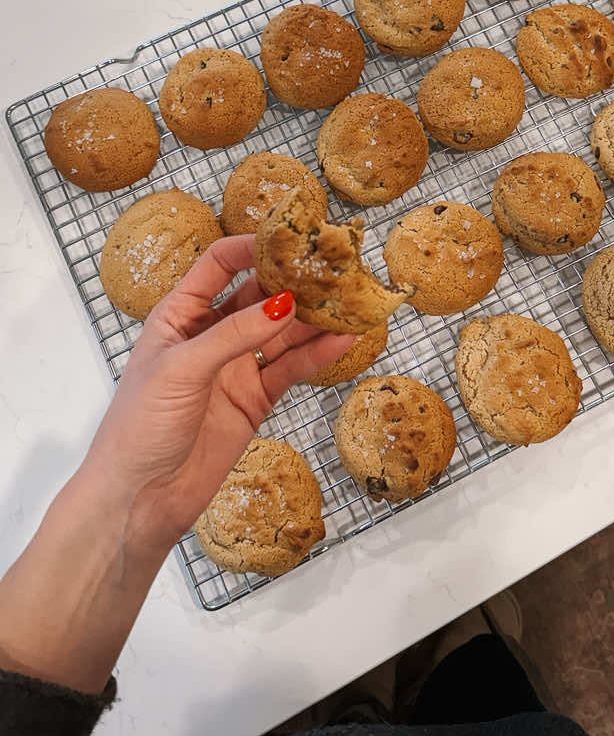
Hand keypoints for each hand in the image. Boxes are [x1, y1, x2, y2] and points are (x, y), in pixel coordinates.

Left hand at [0, 234, 353, 693]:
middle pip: (259, 295)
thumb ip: (234, 334)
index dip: (251, 247)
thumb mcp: (183, 368)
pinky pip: (289, 370)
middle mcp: (210, 335)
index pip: (219, 265)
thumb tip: (284, 303)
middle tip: (334, 267)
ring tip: (350, 301)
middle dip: (294, 280)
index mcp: (179, 315)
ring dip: (314, 318)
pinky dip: (315, 356)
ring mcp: (235, 368)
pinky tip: (342, 342)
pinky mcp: (254, 400)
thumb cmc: (141, 425)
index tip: (291, 238)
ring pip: (282, 333)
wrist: (140, 496)